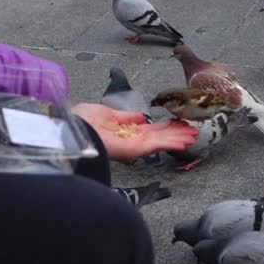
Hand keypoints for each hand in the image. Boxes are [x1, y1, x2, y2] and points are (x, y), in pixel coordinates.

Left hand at [71, 103, 197, 163]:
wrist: (70, 130)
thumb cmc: (81, 121)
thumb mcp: (106, 113)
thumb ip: (125, 117)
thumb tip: (141, 117)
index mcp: (124, 131)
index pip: (150, 130)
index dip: (165, 127)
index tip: (180, 123)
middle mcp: (130, 140)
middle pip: (159, 137)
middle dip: (176, 133)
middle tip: (194, 130)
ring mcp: (132, 146)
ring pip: (160, 142)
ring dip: (178, 139)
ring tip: (194, 135)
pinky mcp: (132, 150)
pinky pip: (154, 147)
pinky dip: (170, 144)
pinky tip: (183, 141)